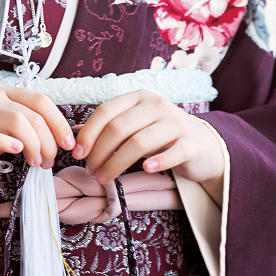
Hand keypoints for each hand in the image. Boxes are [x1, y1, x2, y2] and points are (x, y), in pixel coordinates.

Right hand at [0, 87, 75, 203]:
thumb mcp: (0, 134)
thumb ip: (23, 132)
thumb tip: (57, 141)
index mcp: (3, 94)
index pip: (41, 101)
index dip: (60, 122)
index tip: (69, 145)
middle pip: (33, 113)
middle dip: (50, 140)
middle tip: (49, 162)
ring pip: (17, 121)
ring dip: (34, 145)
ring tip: (35, 163)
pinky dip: (6, 143)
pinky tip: (16, 153)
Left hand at [71, 90, 223, 206]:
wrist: (202, 145)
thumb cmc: (160, 136)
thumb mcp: (135, 125)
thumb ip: (108, 127)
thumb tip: (73, 135)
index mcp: (138, 97)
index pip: (106, 111)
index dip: (88, 133)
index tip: (77, 154)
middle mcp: (157, 105)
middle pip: (119, 128)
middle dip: (99, 152)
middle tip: (91, 171)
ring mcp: (176, 122)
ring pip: (139, 142)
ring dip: (117, 163)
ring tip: (105, 178)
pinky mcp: (191, 142)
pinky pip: (172, 152)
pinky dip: (157, 162)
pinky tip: (145, 170)